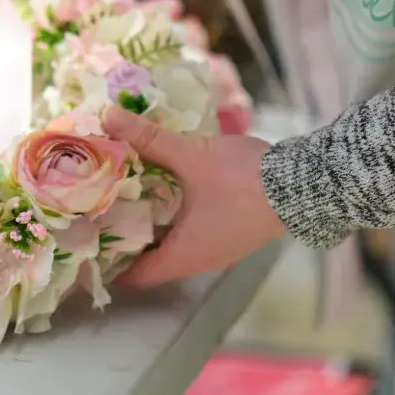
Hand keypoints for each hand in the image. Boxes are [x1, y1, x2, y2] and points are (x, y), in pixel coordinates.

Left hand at [103, 106, 286, 287]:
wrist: (307, 182)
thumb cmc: (244, 179)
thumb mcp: (191, 155)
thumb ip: (149, 138)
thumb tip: (108, 117)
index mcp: (185, 256)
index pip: (136, 276)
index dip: (110, 264)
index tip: (88, 242)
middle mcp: (201, 261)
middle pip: (154, 262)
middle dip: (128, 241)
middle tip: (100, 214)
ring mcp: (222, 250)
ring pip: (176, 248)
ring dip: (154, 229)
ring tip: (127, 201)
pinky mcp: (236, 234)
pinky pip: (195, 236)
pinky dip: (176, 222)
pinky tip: (167, 193)